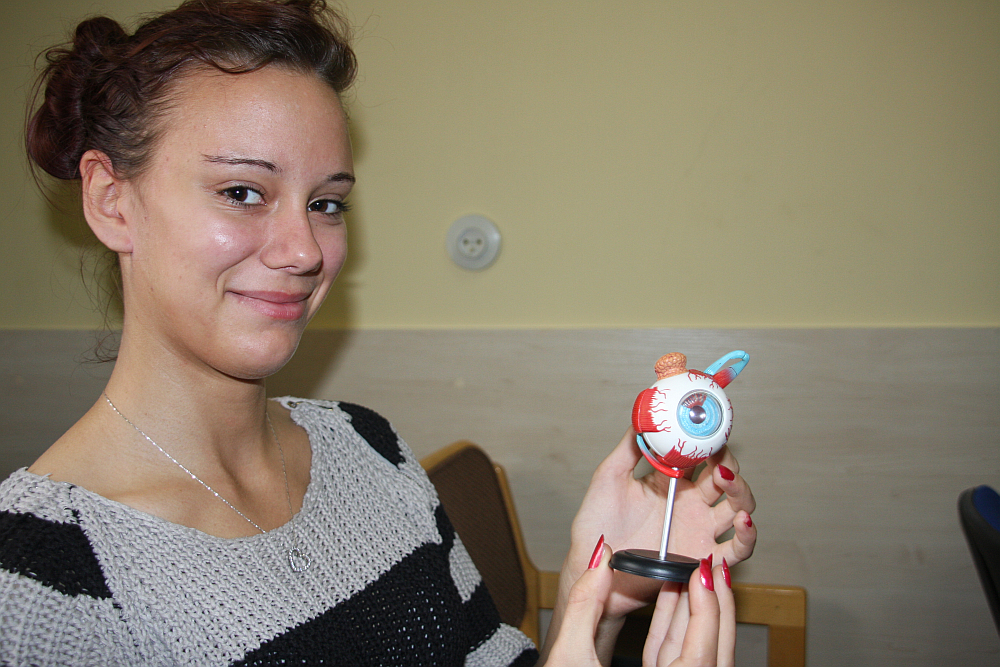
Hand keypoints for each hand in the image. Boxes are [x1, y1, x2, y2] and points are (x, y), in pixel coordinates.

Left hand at [540, 428, 754, 662]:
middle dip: (728, 464)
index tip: (707, 430)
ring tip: (728, 481)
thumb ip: (628, 449)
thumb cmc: (596, 525)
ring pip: (737, 507)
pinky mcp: (701, 557)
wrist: (591, 566)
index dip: (707, 442)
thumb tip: (642, 417)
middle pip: (725, 478)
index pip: (699, 455)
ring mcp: (699, 529)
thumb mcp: (608, 479)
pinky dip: (747, 536)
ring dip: (742, 492)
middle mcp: (689, 503)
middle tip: (719, 458)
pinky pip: (736, 549)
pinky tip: (743, 521)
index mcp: (669, 481)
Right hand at [544, 541, 735, 666]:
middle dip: (715, 605)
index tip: (701, 571)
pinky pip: (677, 658)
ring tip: (694, 574)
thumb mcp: (570, 657)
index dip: (706, 608)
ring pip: (697, 653)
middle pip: (712, 652)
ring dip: (696, 612)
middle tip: (711, 565)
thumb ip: (584, 605)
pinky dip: (676, 627)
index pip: (700, 653)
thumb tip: (600, 559)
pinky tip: (672, 599)